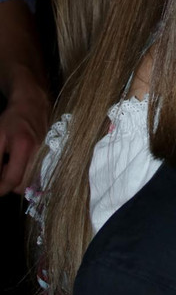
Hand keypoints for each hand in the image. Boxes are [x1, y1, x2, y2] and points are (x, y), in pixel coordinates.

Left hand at [0, 72, 48, 195]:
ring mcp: (49, 157)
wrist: (34, 105)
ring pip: (32, 183)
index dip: (0, 189)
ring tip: (12, 165)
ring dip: (19, 180)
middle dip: (9, 184)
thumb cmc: (12, 120)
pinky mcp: (52, 157)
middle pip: (23, 185)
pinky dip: (29, 175)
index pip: (12, 180)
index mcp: (24, 148)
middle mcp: (40, 154)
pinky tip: (22, 164)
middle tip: (2, 170)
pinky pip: (39, 176)